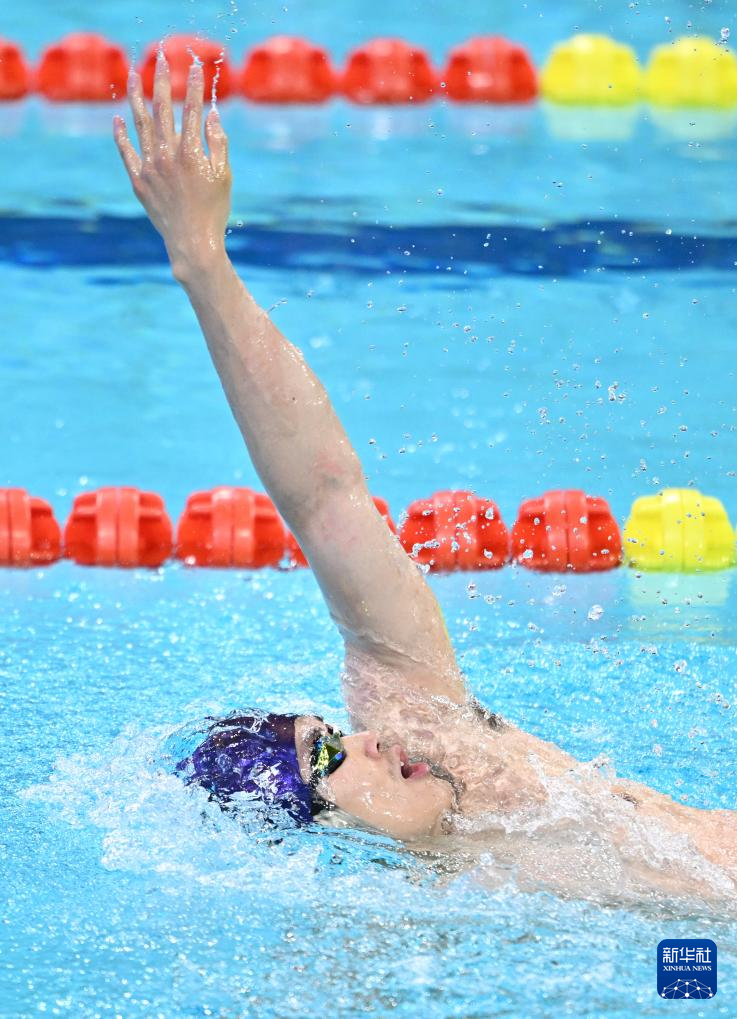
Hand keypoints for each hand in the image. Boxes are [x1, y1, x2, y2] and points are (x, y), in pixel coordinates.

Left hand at [113, 54, 230, 275]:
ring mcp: (150, 167)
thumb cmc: (213, 210)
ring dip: (136, 97)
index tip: (196, 66)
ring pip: (140, 124)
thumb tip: (211, 115)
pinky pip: (126, 152)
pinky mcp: (138, 180)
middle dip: (162, 81)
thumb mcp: (224, 175)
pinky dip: (121, 134)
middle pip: (163, 109)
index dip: (194, 86)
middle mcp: (168, 155)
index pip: (193, 110)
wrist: (192, 242)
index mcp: (192, 152)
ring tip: (132, 76)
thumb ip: (219, 142)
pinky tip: (118, 118)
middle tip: (161, 59)